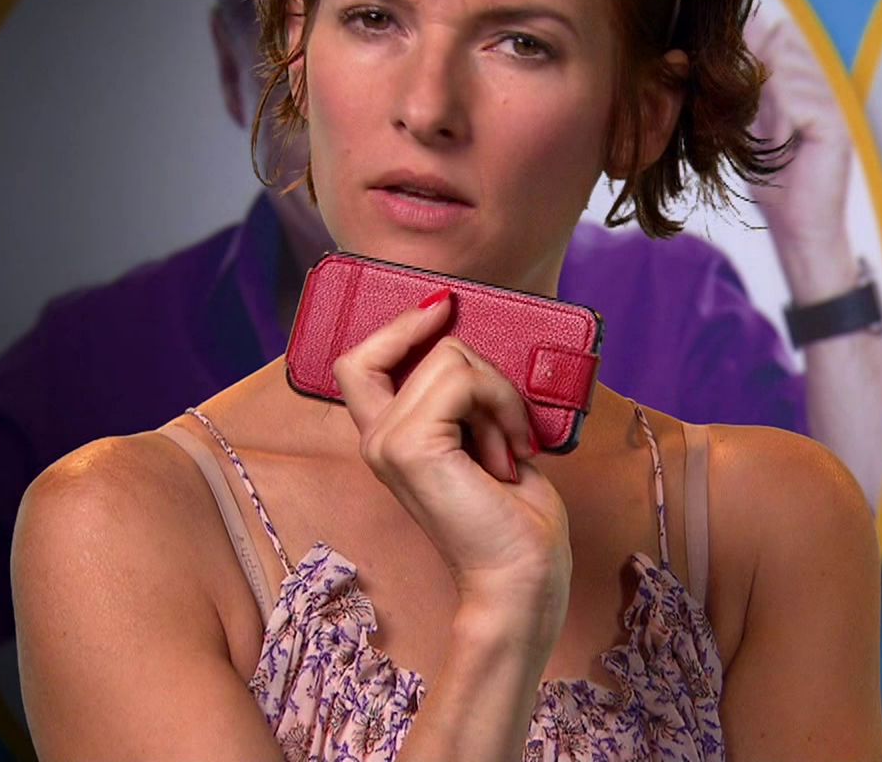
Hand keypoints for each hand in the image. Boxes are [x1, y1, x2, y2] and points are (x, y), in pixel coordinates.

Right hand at [332, 292, 571, 613]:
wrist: (521, 575)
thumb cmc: (514, 516)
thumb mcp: (485, 436)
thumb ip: (464, 396)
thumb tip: (469, 338)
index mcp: (389, 436)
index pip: (360, 359)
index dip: (400, 325)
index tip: (444, 307)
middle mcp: (377, 438)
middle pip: (423, 347)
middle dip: (483, 372)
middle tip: (505, 427)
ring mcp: (387, 442)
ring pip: (452, 358)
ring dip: (500, 397)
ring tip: (506, 450)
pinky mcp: (410, 446)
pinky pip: (464, 380)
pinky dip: (502, 406)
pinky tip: (508, 455)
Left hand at [746, 9, 852, 248]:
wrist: (797, 225)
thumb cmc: (776, 179)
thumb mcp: (754, 118)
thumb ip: (752, 75)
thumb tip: (746, 25)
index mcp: (816, 79)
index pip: (785, 32)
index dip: (758, 49)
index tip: (749, 89)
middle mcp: (832, 83)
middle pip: (784, 41)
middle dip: (761, 78)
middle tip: (765, 122)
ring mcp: (839, 100)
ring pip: (784, 70)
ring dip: (768, 107)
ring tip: (778, 139)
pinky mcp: (839, 122)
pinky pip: (793, 99)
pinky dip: (779, 124)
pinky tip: (787, 148)